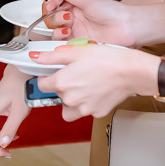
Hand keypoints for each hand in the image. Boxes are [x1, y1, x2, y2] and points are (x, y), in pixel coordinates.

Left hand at [32, 45, 155, 120]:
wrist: (130, 72)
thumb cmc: (106, 60)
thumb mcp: (76, 52)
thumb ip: (52, 56)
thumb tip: (35, 57)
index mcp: (62, 82)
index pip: (42, 85)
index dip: (47, 78)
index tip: (54, 73)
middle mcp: (70, 98)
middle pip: (57, 95)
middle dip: (64, 87)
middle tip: (78, 75)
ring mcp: (83, 108)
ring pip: (69, 109)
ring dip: (73, 100)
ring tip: (85, 87)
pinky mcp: (96, 113)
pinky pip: (86, 111)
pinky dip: (88, 104)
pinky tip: (97, 91)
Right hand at [42, 0, 139, 45]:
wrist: (127, 27)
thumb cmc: (113, 12)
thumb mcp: (89, 1)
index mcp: (77, 8)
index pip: (57, 7)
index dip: (51, 7)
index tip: (50, 7)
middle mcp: (76, 20)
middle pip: (54, 20)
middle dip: (55, 17)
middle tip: (66, 16)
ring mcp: (78, 32)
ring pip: (57, 32)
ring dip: (57, 28)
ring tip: (67, 26)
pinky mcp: (80, 44)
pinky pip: (65, 44)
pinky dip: (63, 39)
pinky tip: (69, 34)